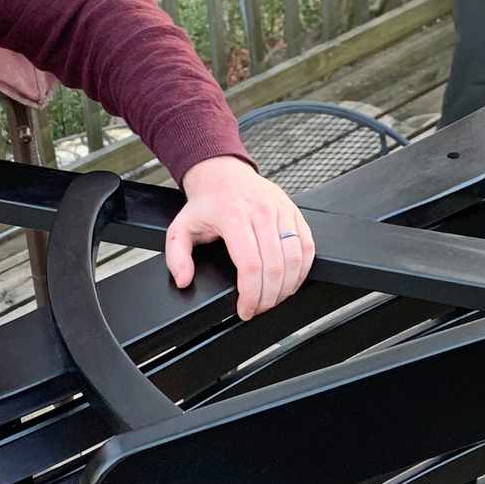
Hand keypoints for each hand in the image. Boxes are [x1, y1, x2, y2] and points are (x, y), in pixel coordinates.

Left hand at [166, 155, 315, 319]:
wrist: (223, 174)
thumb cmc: (206, 203)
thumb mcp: (181, 228)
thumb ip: (177, 256)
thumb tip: (184, 280)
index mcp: (233, 217)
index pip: (250, 265)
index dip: (251, 294)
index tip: (245, 309)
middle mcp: (261, 212)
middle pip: (275, 266)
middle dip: (269, 297)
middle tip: (259, 308)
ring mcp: (281, 210)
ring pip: (295, 258)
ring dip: (287, 287)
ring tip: (274, 298)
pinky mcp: (294, 212)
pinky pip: (308, 246)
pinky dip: (302, 270)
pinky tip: (290, 282)